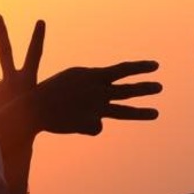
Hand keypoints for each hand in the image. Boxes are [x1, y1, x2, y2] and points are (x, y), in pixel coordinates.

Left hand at [0, 14, 44, 119]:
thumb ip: (21, 94)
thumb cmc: (29, 128)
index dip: (38, 38)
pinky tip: (0, 118)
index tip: (40, 21)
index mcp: (29, 81)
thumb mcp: (36, 111)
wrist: (12, 139)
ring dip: (6, 101)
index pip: (35, 54)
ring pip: (2, 88)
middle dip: (1, 33)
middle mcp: (12, 79)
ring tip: (10, 115)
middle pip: (5, 51)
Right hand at [33, 62, 160, 135]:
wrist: (33, 106)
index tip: (152, 66)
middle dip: (145, 87)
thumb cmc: (47, 92)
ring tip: (156, 113)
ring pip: (123, 110)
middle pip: (127, 88)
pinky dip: (85, 126)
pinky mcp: (92, 122)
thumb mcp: (70, 81)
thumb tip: (101, 98)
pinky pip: (96, 126)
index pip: (120, 71)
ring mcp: (96, 106)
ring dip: (141, 112)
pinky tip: (72, 123)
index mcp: (91, 74)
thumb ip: (88, 88)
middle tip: (160, 86)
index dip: (137, 69)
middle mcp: (98, 89)